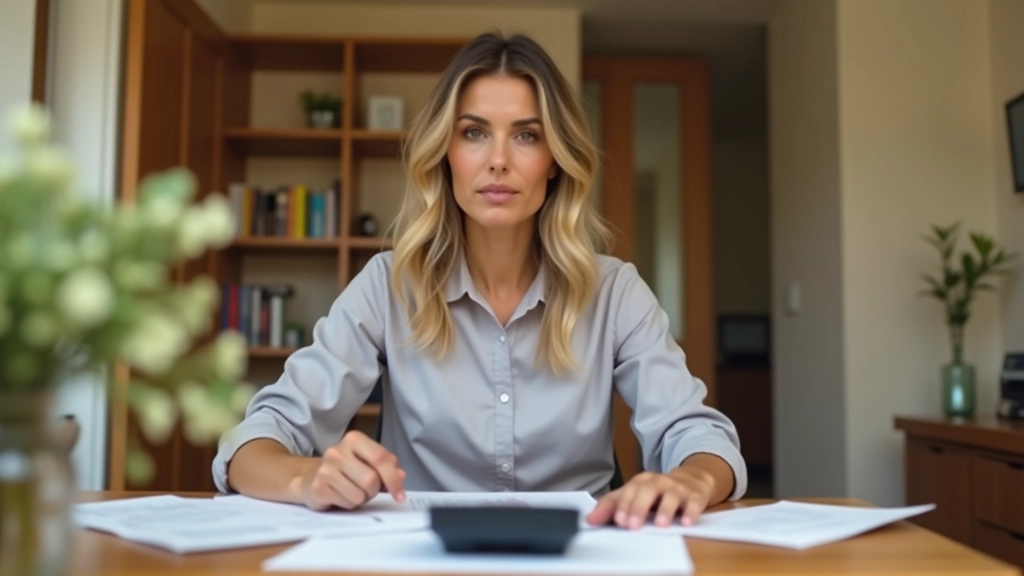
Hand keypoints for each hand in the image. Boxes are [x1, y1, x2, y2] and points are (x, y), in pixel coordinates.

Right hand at [295, 430, 405, 510]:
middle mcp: (338, 451)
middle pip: (371, 480)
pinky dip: (349, 505)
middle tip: (367, 490)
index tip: (400, 495)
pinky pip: (346, 504)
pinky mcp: (318, 487)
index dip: (394, 478)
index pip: (381, 458)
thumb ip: (386, 466)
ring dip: (361, 499)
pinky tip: (340, 496)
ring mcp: (326, 469)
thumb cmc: (345, 470)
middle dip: (374, 491)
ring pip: (359, 495)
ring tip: (352, 491)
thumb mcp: (367, 462)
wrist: (309, 478)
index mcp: (354, 439)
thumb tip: (401, 475)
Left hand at [585, 467, 715, 528]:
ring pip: (671, 495)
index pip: (629, 491)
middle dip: (639, 507)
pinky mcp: (695, 496)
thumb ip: (611, 507)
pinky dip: (690, 512)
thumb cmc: (657, 492)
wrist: (691, 480)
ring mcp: (677, 488)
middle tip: (632, 525)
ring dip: (665, 509)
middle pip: (647, 490)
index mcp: (640, 482)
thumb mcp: (634, 495)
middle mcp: (658, 483)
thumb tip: (590, 519)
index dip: (623, 505)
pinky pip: (694, 503)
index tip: (618, 520)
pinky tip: (686, 521)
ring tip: (660, 524)